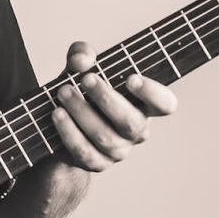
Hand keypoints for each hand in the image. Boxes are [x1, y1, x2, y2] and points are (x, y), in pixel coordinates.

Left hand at [51, 41, 177, 170]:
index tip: (131, 78)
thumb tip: (82, 59)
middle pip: (131, 122)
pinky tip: (57, 114)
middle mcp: (135, 130)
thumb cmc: (78, 91)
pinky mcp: (96, 163)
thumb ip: (81, 55)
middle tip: (86, 79)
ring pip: (105, 137)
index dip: (153, 93)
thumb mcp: (78, 68)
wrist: (55, 126)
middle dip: (107, 99)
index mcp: (142, 105)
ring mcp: (117, 150)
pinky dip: (69, 132)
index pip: (164, 104)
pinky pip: (85, 152)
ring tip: (63, 92)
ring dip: (82, 112)